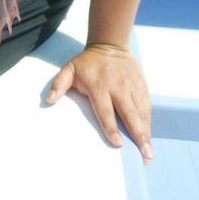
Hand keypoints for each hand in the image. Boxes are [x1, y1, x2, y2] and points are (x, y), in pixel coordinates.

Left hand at [47, 44, 152, 162]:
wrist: (109, 45)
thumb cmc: (88, 63)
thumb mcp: (70, 69)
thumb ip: (59, 84)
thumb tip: (49, 99)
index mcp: (100, 87)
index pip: (106, 110)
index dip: (111, 127)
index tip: (117, 143)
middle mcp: (118, 88)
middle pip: (130, 114)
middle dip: (138, 135)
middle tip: (144, 155)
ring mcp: (132, 87)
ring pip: (141, 112)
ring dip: (146, 132)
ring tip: (149, 152)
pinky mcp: (142, 86)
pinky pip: (146, 106)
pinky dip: (148, 121)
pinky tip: (148, 136)